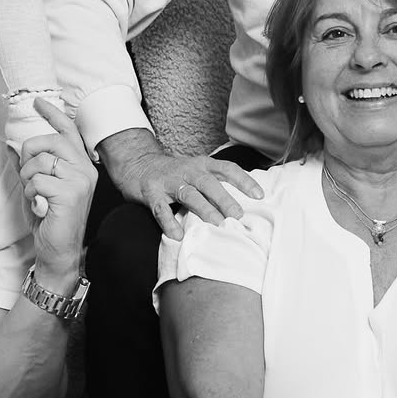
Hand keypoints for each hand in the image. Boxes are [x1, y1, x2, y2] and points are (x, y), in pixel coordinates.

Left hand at [18, 96, 95, 272]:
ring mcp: (80, 181)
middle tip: (28, 173)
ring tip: (35, 194)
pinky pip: (38, 180)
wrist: (58, 250)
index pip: (68, 132)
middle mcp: (85, 169)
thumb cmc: (50, 220)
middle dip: (30, 154)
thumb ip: (29, 166)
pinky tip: (38, 204)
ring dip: (28, 178)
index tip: (38, 103)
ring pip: (41, 161)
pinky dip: (31, 192)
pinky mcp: (71, 193)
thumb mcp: (37, 188)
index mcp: (81, 165)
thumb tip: (11, 146)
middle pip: (50, 141)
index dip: (53, 115)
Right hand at [97, 129, 263, 239]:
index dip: (244, 180)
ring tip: (217, 224)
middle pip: (209, 182)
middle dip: (225, 198)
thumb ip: (216, 184)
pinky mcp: (151, 193)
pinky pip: (160, 209)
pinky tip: (177, 235)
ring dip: (204, 209)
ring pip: (188, 194)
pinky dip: (169, 222)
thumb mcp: (196, 171)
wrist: (136, 162)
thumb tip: (244, 206)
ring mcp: (168, 181)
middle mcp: (187, 170)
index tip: (260, 195)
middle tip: (239, 215)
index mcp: (201, 165)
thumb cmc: (173, 172)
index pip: (226, 168)